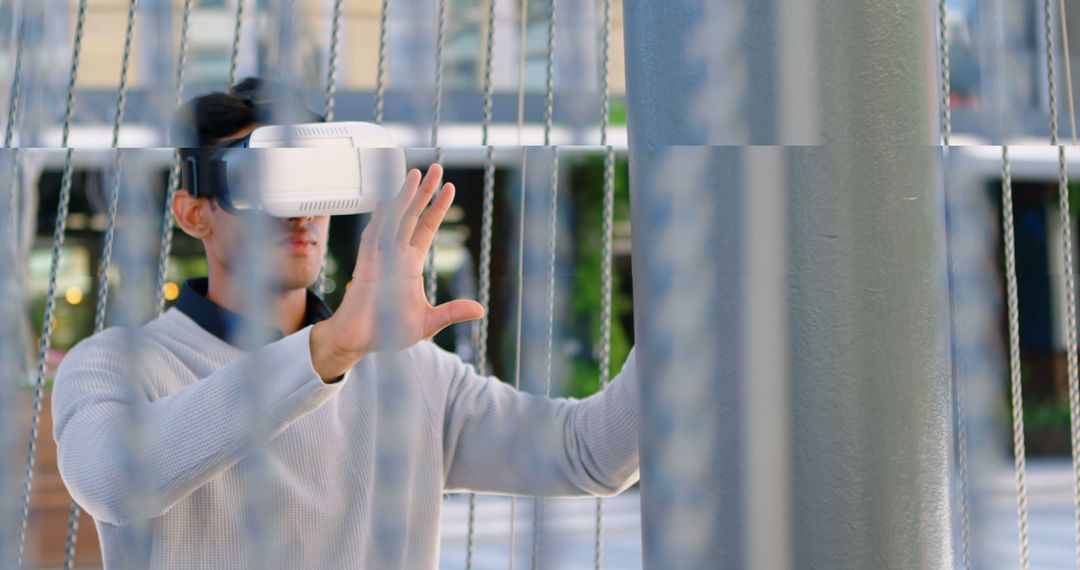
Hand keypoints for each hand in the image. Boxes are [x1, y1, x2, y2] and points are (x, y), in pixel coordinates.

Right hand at [310, 164, 484, 379]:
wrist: (359, 341)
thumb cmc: (388, 332)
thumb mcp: (428, 323)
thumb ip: (452, 312)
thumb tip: (480, 308)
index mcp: (409, 263)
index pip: (426, 228)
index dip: (437, 208)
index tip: (449, 188)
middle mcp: (395, 254)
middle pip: (411, 215)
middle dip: (424, 192)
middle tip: (436, 168)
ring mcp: (379, 257)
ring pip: (394, 220)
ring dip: (404, 197)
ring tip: (416, 174)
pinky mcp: (366, 266)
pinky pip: (372, 237)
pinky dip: (379, 219)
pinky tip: (385, 200)